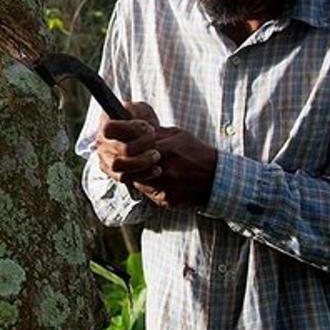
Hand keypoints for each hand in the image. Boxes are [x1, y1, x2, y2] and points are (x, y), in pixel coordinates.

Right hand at [96, 102, 162, 184]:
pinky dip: (144, 175)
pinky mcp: (115, 174)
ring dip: (143, 163)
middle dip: (143, 145)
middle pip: (123, 150)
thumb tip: (132, 118)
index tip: (146, 126)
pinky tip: (157, 169)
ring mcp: (107, 161)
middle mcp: (102, 144)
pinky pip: (127, 179)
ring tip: (155, 155)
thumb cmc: (140, 120)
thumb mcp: (139, 109)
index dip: (130, 128)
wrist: (143, 137)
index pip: (109, 128)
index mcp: (105, 124)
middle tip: (154, 141)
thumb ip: (136, 111)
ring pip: (122, 169)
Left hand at [97, 102, 217, 208]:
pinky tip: (161, 181)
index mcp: (165, 148)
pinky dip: (150, 187)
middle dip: (127, 163)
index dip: (121, 145)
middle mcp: (164, 168)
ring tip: (148, 170)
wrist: (217, 178)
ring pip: (138, 181)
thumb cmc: (195, 153)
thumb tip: (132, 128)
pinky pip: (149, 194)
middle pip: (130, 168)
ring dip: (138, 176)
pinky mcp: (167, 200)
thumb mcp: (176, 135)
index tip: (113, 141)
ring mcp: (165, 186)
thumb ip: (155, 134)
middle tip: (130, 159)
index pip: (131, 148)